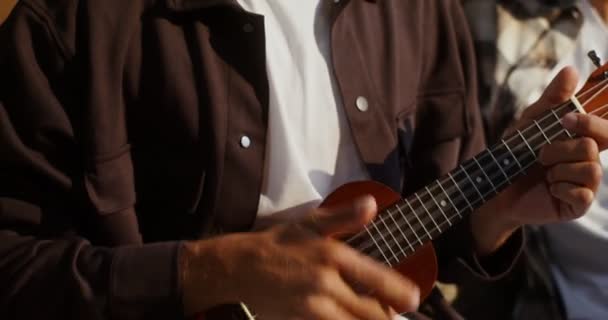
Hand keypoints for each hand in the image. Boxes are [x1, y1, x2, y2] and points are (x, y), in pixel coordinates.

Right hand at [181, 196, 419, 319]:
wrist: (237, 269)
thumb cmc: (275, 244)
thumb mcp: (309, 223)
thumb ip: (344, 216)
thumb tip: (373, 204)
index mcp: (332, 255)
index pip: (377, 280)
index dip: (400, 294)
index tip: (413, 299)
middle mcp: (326, 284)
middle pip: (372, 313)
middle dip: (388, 316)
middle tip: (396, 314)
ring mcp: (313, 307)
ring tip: (377, 317)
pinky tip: (348, 317)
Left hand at [473, 67, 607, 254]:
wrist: (495, 186)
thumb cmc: (514, 154)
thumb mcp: (530, 122)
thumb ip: (553, 99)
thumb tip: (572, 70)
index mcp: (581, 140)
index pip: (605, 128)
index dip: (591, 121)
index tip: (566, 119)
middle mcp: (589, 160)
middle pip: (592, 146)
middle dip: (560, 148)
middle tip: (540, 154)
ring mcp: (586, 184)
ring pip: (590, 169)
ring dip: (558, 169)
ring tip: (543, 173)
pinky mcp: (578, 204)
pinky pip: (582, 193)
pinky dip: (560, 189)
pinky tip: (549, 189)